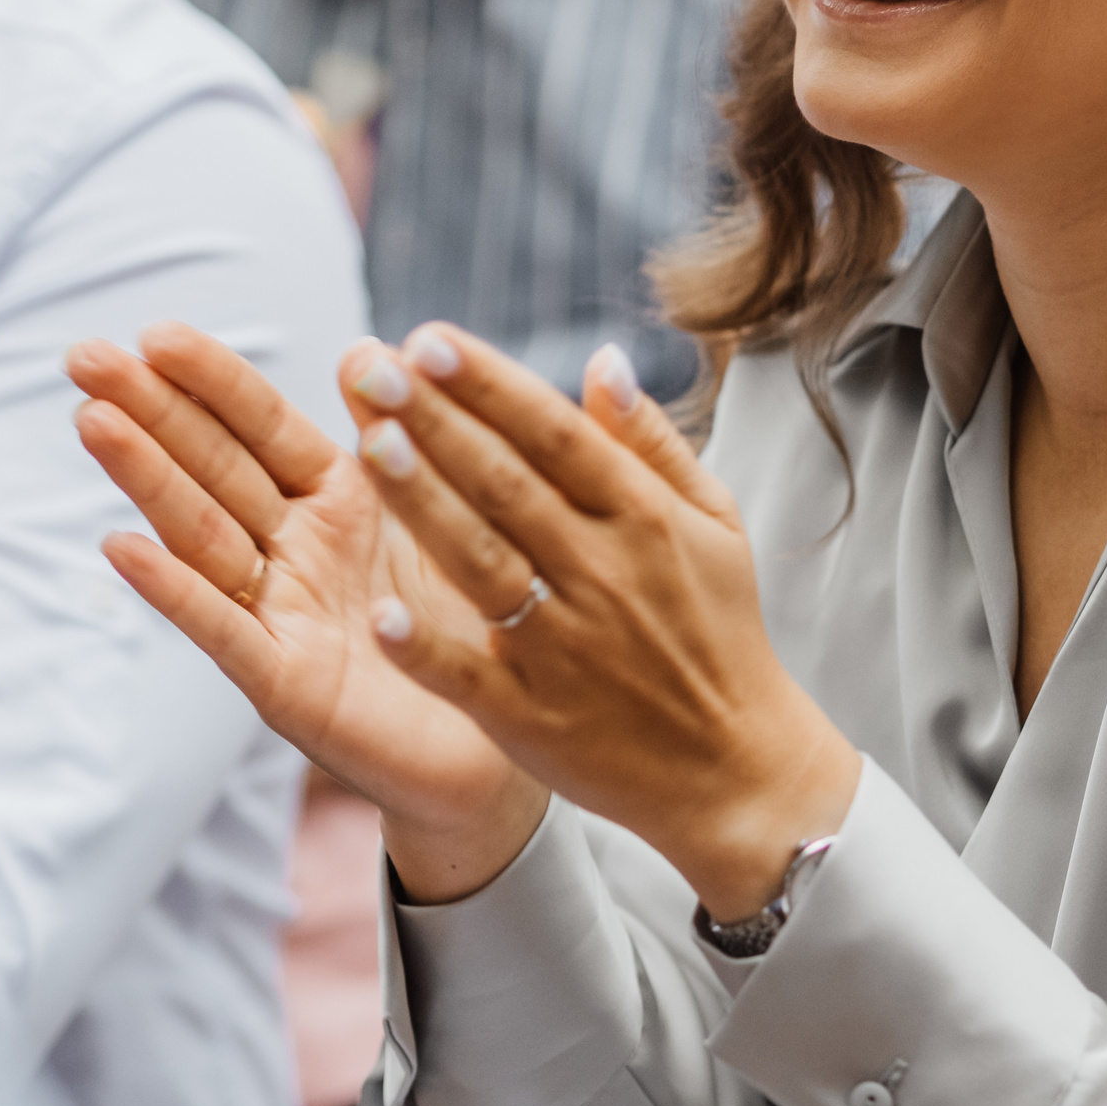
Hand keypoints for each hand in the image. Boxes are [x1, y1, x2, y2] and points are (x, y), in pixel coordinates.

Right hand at [68, 325, 544, 901]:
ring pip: (203, 534)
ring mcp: (281, 616)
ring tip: (93, 420)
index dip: (212, 380)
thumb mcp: (444, 515)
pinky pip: (224, 629)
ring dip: (147, 479)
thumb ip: (402, 437)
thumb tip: (364, 346)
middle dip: (150, 411)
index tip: (154, 332)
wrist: (506, 744)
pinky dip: (174, 590)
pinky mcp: (284, 684)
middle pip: (213, 467)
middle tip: (82, 355)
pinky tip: (121, 548)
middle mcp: (295, 552)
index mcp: (339, 501)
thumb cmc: (474, 622)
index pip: (263, 426)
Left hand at [343, 324, 861, 921]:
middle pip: (507, 485)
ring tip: (369, 444)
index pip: (556, 434)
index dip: (492, 384)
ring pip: (481, 561)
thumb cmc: (719, 630)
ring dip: (423, 503)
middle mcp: (603, 573)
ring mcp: (565, 646)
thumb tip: (602, 358)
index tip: (431, 338)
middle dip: (438, 422)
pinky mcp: (534, 716)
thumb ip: (651, 440)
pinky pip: (470, 677)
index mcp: (643, 518)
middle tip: (373, 366)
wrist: (736, 767)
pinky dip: (429, 649)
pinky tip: (384, 614)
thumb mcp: (712, 522)